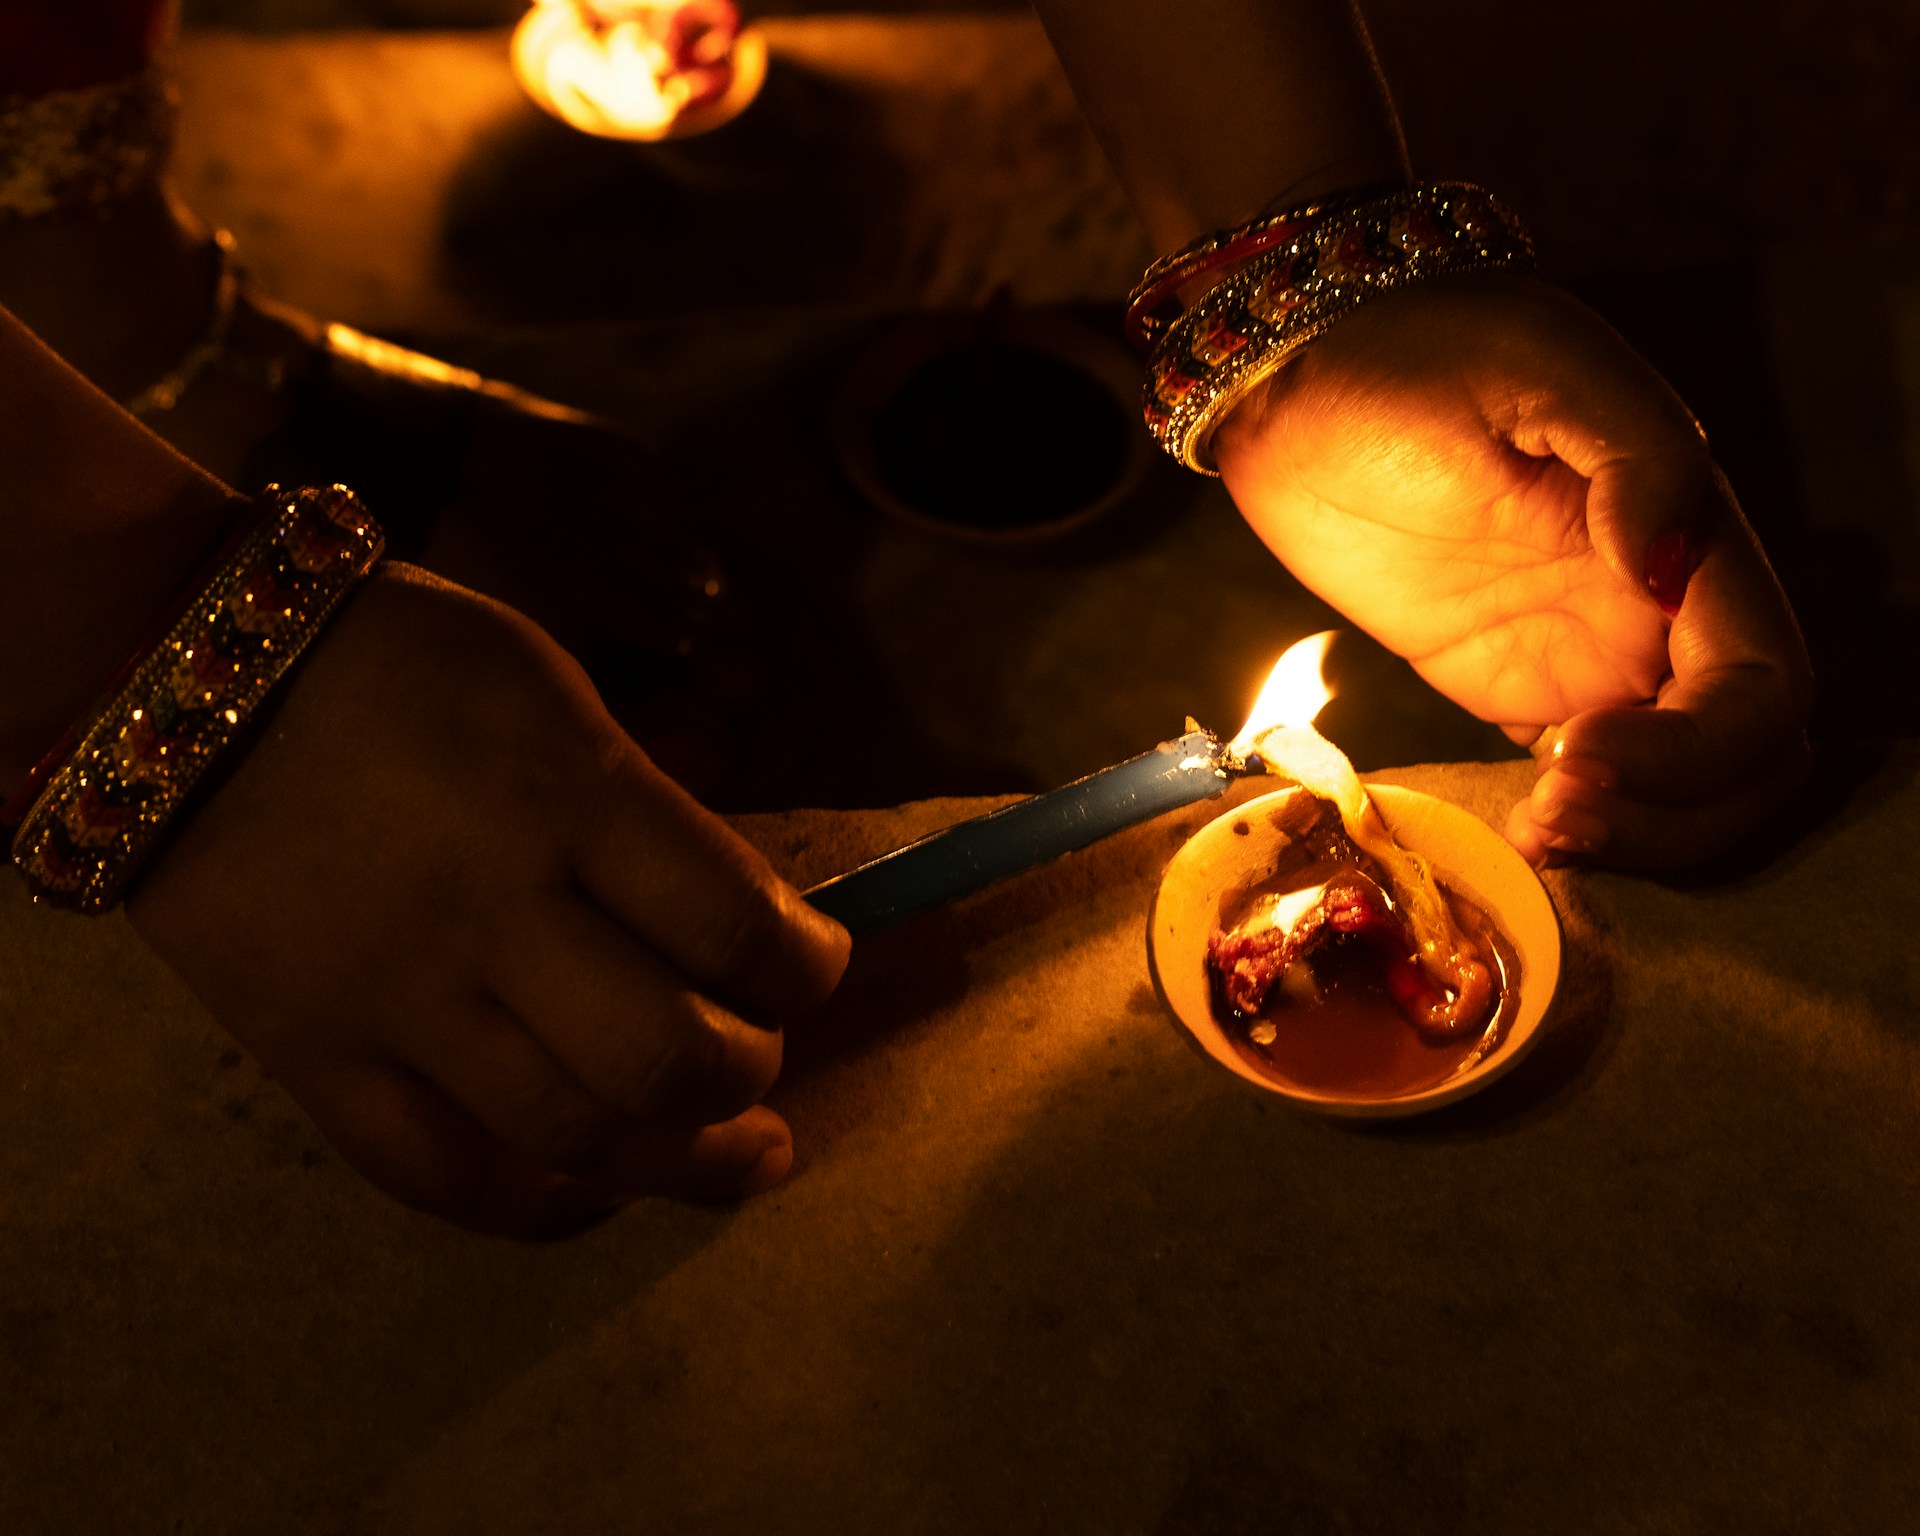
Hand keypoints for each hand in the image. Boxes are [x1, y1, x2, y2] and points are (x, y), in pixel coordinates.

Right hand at [127, 565, 849, 1236]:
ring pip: (572, 1135)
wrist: (187, 673)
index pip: (738, 925)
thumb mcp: (557, 694)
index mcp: (569, 797)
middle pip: (667, 1056)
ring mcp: (399, 999)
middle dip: (751, 1071)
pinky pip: (439, 1174)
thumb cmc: (404, 664)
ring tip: (738, 1155)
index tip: (817, 964)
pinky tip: (597, 1192)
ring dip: (684, 1162)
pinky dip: (538, 1205)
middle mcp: (493, 911)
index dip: (811, 967)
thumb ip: (648, 812)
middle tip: (765, 1055)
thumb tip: (742, 920)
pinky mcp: (316, 1056)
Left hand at [1212, 271, 1813, 869]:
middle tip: (1557, 814)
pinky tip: (1518, 832)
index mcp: (1690, 535)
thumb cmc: (1416, 352)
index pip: (1763, 685)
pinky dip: (1577, 828)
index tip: (1580, 751)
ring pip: (1678, 788)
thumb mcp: (1538, 371)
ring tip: (1538, 831)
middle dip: (1677, 811)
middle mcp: (1659, 606)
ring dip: (1634, 835)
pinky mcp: (1518, 683)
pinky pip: (1588, 785)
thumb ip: (1638, 460)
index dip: (1700, 747)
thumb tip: (1670, 570)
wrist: (1301, 376)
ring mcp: (1590, 651)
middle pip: (1744, 759)